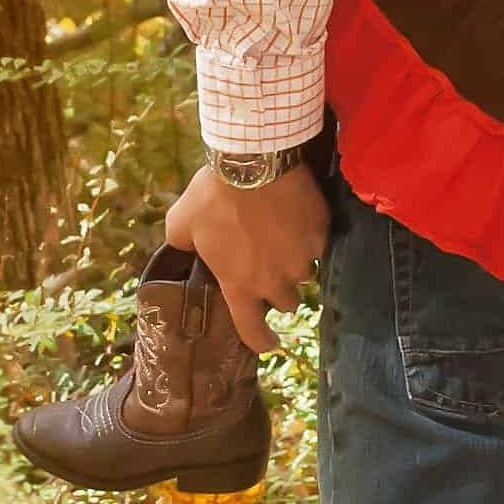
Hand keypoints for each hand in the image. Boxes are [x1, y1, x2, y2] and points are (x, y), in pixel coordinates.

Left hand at [167, 160, 328, 354]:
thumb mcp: (182, 222)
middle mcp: (275, 280)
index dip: (261, 341)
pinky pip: (317, 245)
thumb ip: (183, 244)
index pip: (252, 330)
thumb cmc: (213, 195)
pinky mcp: (321, 235)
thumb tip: (186, 247)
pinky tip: (294, 217)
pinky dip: (308, 237)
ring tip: (281, 238)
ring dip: (294, 264)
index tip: (268, 342)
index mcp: (240, 285)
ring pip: (304, 274)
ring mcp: (303, 259)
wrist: (255, 161)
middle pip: (286, 302)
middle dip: (278, 290)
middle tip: (267, 267)